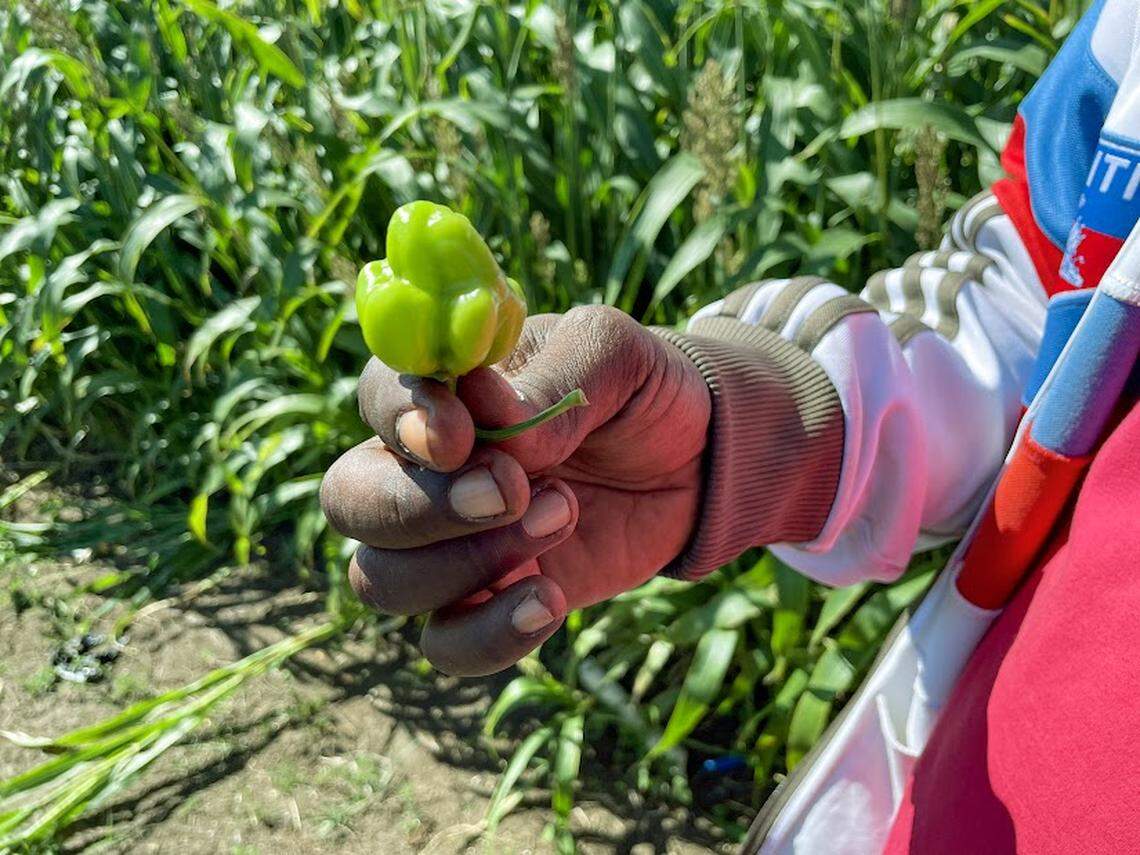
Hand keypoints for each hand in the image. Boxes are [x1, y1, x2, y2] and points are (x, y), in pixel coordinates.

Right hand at [321, 306, 710, 675]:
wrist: (694, 460)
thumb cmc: (636, 390)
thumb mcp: (612, 355)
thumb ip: (553, 378)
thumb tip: (497, 423)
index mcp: (443, 390)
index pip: (378, 398)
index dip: (403, 420)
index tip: (461, 437)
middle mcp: (423, 469)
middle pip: (351, 501)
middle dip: (420, 507)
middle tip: (512, 491)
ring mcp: (447, 544)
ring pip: (381, 580)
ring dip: (463, 564)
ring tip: (562, 517)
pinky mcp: (487, 601)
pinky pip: (444, 646)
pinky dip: (487, 636)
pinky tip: (549, 601)